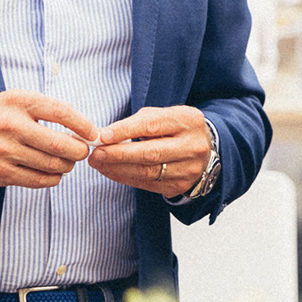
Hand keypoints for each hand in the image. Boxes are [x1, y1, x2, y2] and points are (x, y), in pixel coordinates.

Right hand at [0, 90, 97, 188]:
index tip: (93, 133)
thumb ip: (47, 109)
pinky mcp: (2, 172)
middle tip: (81, 151)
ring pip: (52, 166)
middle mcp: (11, 125)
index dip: (83, 125)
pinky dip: (53, 178)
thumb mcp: (15, 100)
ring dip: (67, 166)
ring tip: (66, 161)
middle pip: (59, 145)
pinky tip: (52, 172)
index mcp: (18, 102)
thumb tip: (83, 127)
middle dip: (79, 151)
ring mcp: (5, 151)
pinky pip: (39, 181)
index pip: (60, 112)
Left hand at [89, 106, 209, 195]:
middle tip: (96, 153)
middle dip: (119, 154)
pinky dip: (125, 178)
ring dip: (118, 168)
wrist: (204, 149)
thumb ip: (137, 122)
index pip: (152, 125)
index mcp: (188, 121)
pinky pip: (148, 184)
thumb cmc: (176, 128)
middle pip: (150, 152)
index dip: (125, 131)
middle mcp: (192, 146)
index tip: (102, 135)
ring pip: (148, 171)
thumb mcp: (163, 116)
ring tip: (98, 163)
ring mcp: (189, 169)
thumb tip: (104, 135)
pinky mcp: (180, 185)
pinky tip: (110, 171)